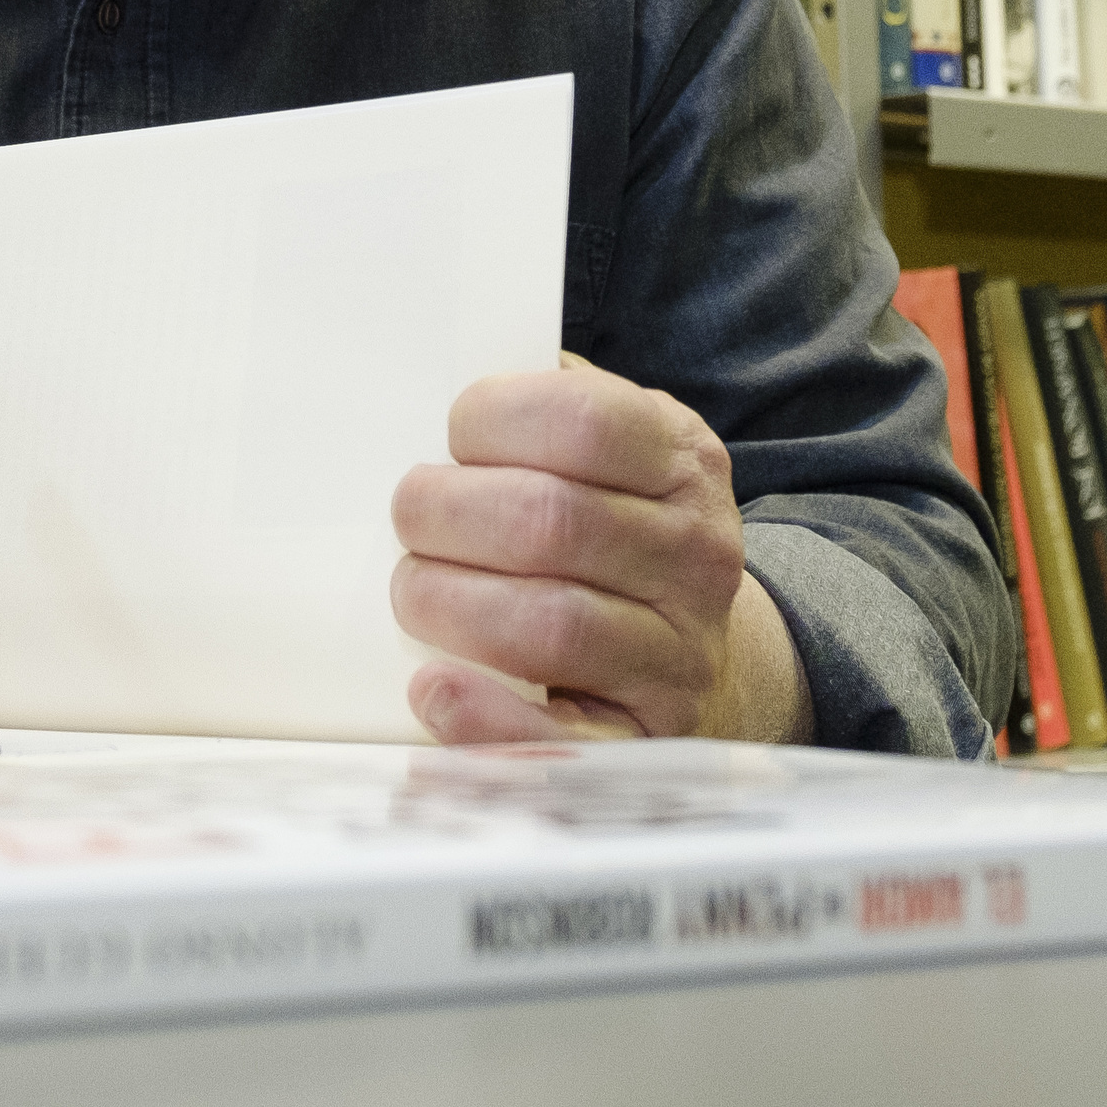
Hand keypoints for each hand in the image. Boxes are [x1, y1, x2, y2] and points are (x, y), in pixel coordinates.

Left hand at [389, 356, 808, 744]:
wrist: (695, 653)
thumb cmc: (616, 527)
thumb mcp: (621, 448)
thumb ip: (554, 402)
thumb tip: (448, 365)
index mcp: (682, 462)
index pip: (583, 421)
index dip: (493, 420)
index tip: (452, 438)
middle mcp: (696, 555)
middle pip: (548, 521)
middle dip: (445, 514)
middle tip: (411, 517)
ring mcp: (678, 653)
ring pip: (549, 625)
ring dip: (450, 604)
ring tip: (413, 591)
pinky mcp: (647, 738)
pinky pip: (564, 740)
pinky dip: (484, 719)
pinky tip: (432, 687)